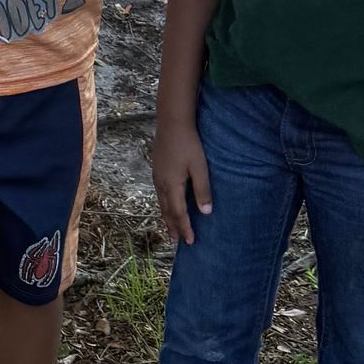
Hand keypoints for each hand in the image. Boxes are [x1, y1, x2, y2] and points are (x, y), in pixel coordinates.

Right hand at [152, 120, 211, 245]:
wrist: (172, 121)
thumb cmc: (188, 143)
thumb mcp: (199, 167)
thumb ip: (202, 190)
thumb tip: (206, 213)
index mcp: (172, 185)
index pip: (179, 213)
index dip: (185, 228)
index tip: (190, 241)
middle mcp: (161, 184)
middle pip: (167, 211)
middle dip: (172, 227)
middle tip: (177, 241)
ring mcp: (157, 176)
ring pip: (161, 203)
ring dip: (167, 217)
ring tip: (170, 228)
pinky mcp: (157, 168)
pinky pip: (160, 193)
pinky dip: (164, 204)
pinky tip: (168, 203)